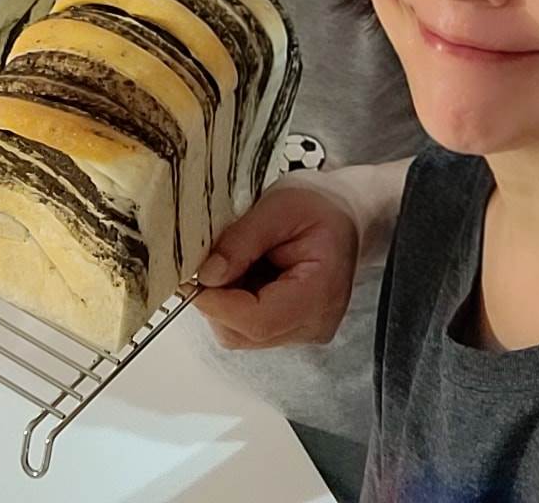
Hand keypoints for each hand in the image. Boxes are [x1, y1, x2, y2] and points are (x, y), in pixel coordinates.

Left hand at [193, 183, 358, 349]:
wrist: (346, 213)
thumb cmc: (320, 205)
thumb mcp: (278, 207)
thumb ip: (241, 242)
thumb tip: (206, 276)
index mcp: (320, 293)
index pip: (258, 321)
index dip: (218, 304)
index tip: (191, 278)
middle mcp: (314, 324)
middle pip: (246, 333)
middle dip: (218, 299)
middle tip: (215, 258)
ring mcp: (304, 331)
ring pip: (242, 333)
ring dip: (227, 300)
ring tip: (242, 259)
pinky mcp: (292, 329)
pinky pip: (250, 326)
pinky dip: (238, 301)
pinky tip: (250, 270)